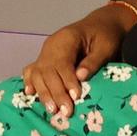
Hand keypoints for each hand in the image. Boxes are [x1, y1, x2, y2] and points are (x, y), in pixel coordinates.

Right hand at [19, 0, 136, 122]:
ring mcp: (46, 51)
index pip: (62, 62)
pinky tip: (30, 93)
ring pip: (38, 73)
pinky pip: (33, 70)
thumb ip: (93, 61)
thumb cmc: (106, 36)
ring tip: (52, 110)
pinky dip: (30, 82)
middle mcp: (51, 44)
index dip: (67, 81)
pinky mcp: (45, 58)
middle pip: (47, 70)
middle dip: (55, 92)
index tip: (76, 97)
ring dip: (43, 92)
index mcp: (66, 38)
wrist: (102, 24)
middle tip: (65, 111)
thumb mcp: (106, 46)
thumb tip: (80, 77)